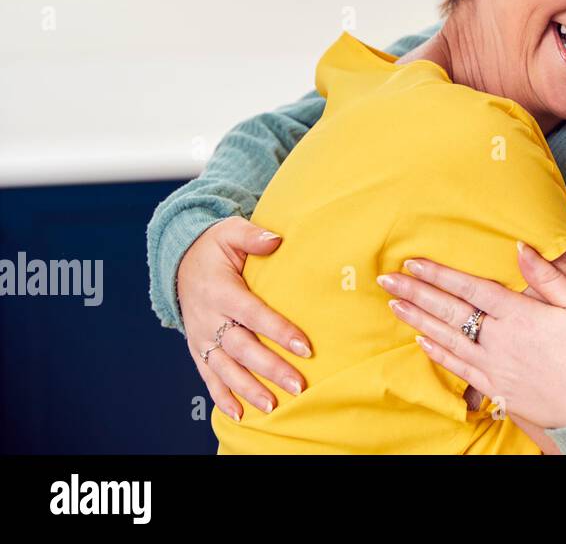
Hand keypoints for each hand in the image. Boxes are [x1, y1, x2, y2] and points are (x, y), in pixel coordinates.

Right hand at [177, 216, 312, 420]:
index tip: (305, 347)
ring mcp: (201, 337)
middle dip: (270, 369)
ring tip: (273, 406)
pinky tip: (239, 413)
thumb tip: (276, 239)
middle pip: (242, 348)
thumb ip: (253, 236)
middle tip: (298, 385)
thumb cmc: (214, 248)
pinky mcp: (197, 349)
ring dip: (249, 389)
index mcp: (221, 291)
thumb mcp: (230, 232)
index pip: (253, 314)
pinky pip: (208, 376)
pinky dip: (222, 397)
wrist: (179, 262)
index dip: (278, 331)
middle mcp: (209, 318)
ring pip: (225, 368)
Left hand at [379, 243, 565, 429]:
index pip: (470, 288)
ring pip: (447, 339)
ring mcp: (495, 366)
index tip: (413, 262)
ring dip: (418, 320)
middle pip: (449, 311)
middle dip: (416, 293)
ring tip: (394, 305)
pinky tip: (421, 341)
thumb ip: (548, 276)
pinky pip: (459, 368)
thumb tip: (520, 247)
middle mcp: (500, 339)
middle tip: (387, 279)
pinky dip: (437, 353)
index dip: (439, 274)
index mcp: (520, 314)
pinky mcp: (497, 388)